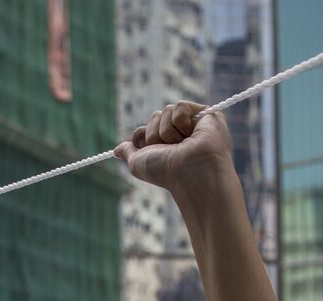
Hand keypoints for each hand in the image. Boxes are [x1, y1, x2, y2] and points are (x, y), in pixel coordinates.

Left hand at [113, 101, 232, 192]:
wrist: (191, 172)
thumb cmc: (166, 171)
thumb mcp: (138, 164)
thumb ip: (128, 153)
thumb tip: (115, 150)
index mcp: (165, 145)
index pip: (145, 129)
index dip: (143, 137)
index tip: (149, 150)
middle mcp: (179, 134)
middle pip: (155, 117)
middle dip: (155, 134)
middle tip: (169, 149)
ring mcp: (193, 123)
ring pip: (167, 110)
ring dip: (167, 131)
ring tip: (182, 144)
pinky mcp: (206, 114)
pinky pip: (180, 106)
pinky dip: (181, 121)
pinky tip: (192, 134)